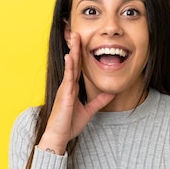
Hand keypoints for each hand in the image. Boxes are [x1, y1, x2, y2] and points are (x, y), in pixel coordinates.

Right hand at [38, 33, 114, 153]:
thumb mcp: (88, 110)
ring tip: (75, 38)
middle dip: (76, 47)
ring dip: (73, 52)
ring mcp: (65, 88)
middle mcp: (67, 85)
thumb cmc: (68, 125)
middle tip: (77, 32)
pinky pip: (67, 78)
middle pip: (73, 62)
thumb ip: (99, 101)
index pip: (77, 67)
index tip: (82, 42)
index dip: (80, 54)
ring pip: (70, 66)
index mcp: (71, 88)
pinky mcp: (64, 95)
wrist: (58, 137)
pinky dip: (69, 67)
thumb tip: (111, 93)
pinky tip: (71, 57)